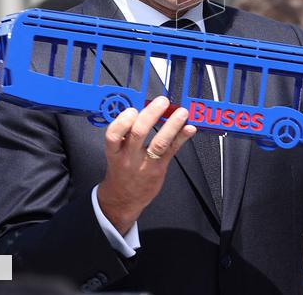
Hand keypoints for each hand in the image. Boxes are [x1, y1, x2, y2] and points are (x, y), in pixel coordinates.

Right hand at [97, 96, 196, 234]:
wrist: (122, 199)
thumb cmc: (121, 170)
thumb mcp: (116, 152)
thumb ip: (127, 133)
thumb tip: (145, 109)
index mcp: (114, 150)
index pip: (113, 134)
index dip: (122, 121)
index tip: (132, 110)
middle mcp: (128, 156)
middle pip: (138, 133)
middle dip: (151, 114)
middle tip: (162, 102)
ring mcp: (145, 163)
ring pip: (158, 142)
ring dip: (172, 125)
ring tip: (181, 112)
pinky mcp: (159, 168)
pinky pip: (172, 151)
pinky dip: (181, 138)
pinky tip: (189, 128)